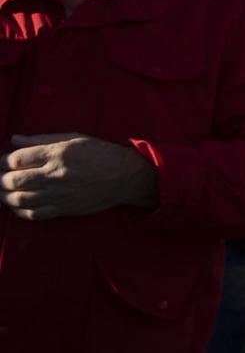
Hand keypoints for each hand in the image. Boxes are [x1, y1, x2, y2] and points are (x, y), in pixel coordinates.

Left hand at [2, 133, 157, 218]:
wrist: (125, 177)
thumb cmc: (101, 153)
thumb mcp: (74, 138)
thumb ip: (42, 140)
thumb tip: (14, 139)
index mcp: (58, 153)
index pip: (17, 158)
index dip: (2, 160)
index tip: (1, 161)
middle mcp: (56, 174)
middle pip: (13, 180)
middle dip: (0, 179)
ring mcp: (59, 194)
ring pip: (19, 199)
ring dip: (5, 196)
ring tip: (2, 192)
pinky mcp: (63, 209)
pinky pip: (33, 214)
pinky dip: (19, 211)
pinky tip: (16, 205)